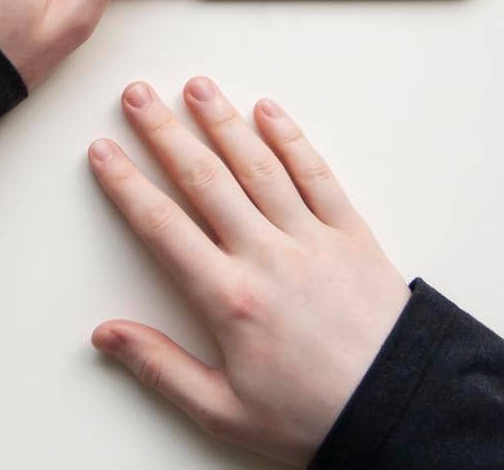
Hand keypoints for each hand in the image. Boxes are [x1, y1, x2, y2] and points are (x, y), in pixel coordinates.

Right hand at [87, 78, 409, 465]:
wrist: (399, 411)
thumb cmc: (314, 417)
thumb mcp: (223, 411)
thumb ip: (160, 367)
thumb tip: (107, 335)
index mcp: (229, 299)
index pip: (162, 227)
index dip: (127, 185)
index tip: (104, 152)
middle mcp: (268, 257)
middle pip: (205, 180)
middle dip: (165, 133)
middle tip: (138, 96)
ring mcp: (312, 240)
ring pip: (258, 166)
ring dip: (223, 122)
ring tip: (196, 87)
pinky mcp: (352, 235)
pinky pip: (317, 176)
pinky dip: (291, 140)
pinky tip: (269, 112)